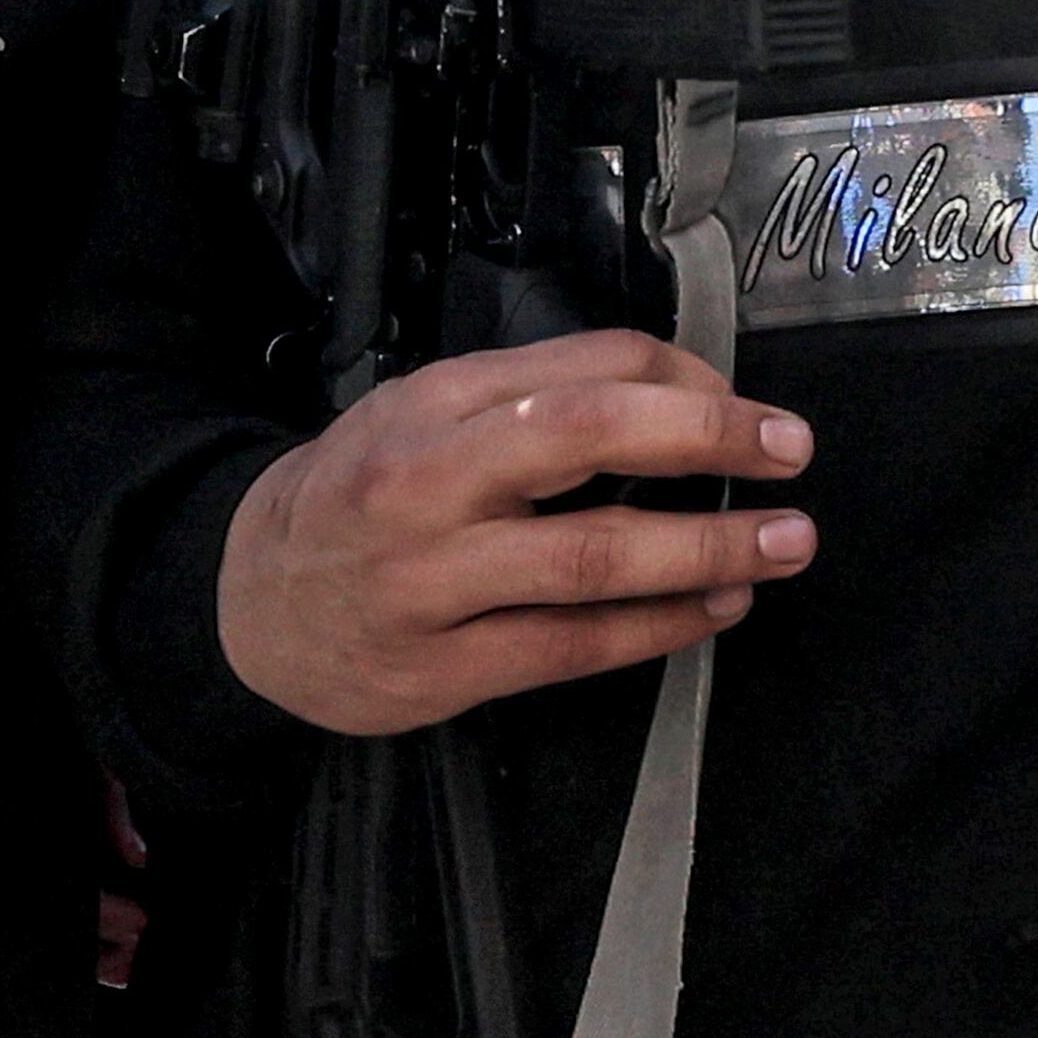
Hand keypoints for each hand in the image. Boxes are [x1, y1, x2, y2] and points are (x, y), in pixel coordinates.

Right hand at [219, 329, 817, 737]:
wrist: (247, 603)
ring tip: (782, 543)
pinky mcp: (442, 669)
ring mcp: (433, 581)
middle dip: (706, 439)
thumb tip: (678, 391)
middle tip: (790, 449)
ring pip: (592, 558)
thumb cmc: (359, 494)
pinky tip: (715, 609)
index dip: (684, 381)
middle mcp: (430, 482)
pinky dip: (659, 628)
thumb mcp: (423, 412)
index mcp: (436, 402)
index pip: (583, 367)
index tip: (746, 407)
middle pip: (587, 438)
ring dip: (706, 548)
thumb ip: (532, 395)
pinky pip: (572, 647)